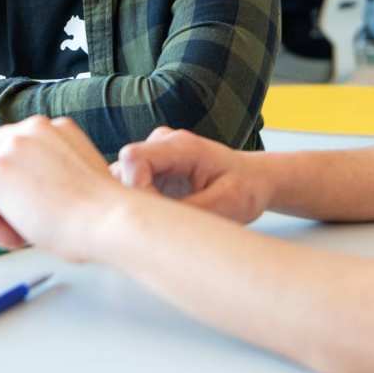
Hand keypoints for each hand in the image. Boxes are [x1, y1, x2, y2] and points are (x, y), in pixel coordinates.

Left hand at [0, 116, 121, 260]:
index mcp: (57, 127)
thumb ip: (52, 168)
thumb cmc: (101, 211)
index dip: (19, 180)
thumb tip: (28, 189)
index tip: (36, 205)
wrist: (109, 219)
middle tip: (18, 215)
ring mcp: (13, 145)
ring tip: (21, 230)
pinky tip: (17, 237)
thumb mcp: (77, 173)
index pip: (16, 147)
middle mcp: (34, 127)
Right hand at [113, 127, 271, 224]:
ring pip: (121, 181)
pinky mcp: (150, 170)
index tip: (156, 217)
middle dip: (133, 204)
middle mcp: (161, 143)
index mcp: (181, 145)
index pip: (134, 159)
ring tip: (163, 225)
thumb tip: (156, 226)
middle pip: (121, 171)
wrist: (252, 179)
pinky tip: (160, 221)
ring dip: (135, 207)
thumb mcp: (226, 204)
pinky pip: (129, 189)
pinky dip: (138, 208)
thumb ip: (189, 211)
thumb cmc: (245, 189)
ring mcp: (153, 155)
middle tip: (161, 228)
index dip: (134, 191)